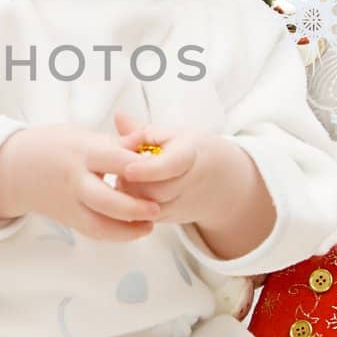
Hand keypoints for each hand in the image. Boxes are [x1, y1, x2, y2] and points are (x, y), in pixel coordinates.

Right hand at [0, 124, 159, 242]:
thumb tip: (146, 139)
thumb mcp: (84, 136)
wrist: (17, 169)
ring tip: (149, 226)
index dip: (138, 167)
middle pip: (105, 200)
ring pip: (98, 225)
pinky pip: (92, 231)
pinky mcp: (67, 220)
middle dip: (133, 208)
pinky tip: (132, 230)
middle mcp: (74, 180)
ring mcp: (69, 203)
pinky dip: (114, 234)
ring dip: (127, 230)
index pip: (114, 160)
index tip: (160, 170)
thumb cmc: (58, 147)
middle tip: (156, 209)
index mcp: (81, 153)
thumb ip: (116, 142)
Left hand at [111, 110, 236, 227]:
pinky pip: (142, 216)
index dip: (148, 170)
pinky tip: (128, 188)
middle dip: (129, 179)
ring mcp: (180, 207)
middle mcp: (188, 186)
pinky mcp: (168, 220)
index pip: (169, 166)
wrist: (219, 181)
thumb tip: (118, 116)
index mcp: (190, 156)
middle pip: (152, 190)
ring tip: (125, 173)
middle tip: (117, 163)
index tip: (128, 169)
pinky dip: (130, 202)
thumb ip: (142, 131)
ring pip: (145, 207)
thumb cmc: (190, 151)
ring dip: (127, 191)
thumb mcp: (172, 135)